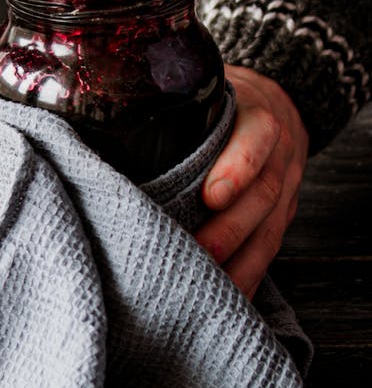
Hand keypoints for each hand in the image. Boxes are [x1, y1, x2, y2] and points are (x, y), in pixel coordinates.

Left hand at [195, 65, 308, 298]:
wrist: (280, 104)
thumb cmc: (228, 100)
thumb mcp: (210, 87)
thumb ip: (173, 102)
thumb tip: (102, 120)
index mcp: (257, 116)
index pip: (258, 137)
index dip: (239, 167)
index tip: (212, 196)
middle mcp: (278, 155)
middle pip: (263, 194)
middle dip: (231, 229)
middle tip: (198, 253)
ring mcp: (286, 190)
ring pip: (271, 230)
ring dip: (241, 264)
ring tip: (211, 289)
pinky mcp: (282, 217)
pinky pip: (270, 249)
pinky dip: (250, 277)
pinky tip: (230, 300)